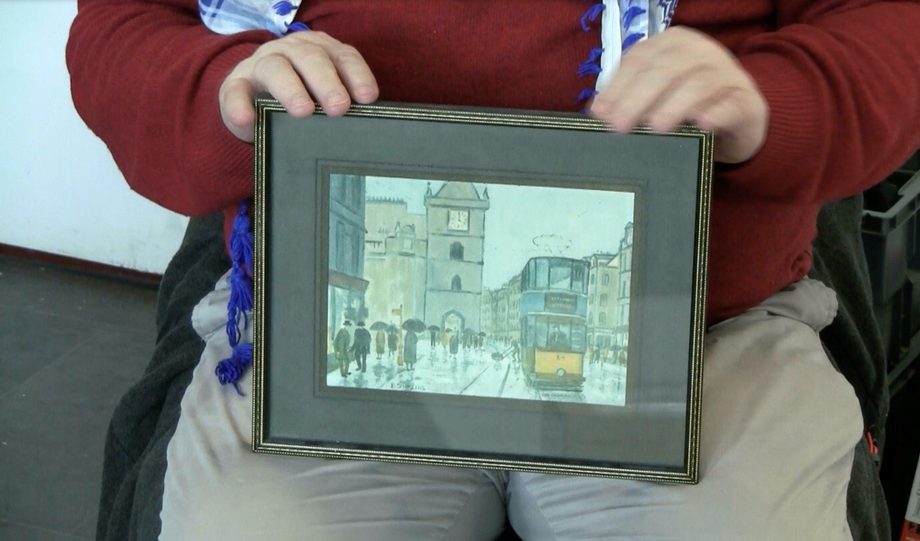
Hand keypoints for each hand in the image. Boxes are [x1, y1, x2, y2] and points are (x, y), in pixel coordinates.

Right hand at [219, 31, 378, 141]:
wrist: (252, 106)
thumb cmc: (298, 101)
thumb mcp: (322, 98)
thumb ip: (340, 103)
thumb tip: (368, 127)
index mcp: (319, 52)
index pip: (343, 56)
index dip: (357, 74)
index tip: (367, 97)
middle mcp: (291, 52)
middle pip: (311, 59)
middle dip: (327, 82)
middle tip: (339, 107)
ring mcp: (260, 65)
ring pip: (276, 69)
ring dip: (291, 89)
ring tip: (303, 111)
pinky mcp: (234, 85)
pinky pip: (235, 92)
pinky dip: (240, 106)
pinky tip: (248, 119)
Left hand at [590, 27, 767, 163]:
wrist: (740, 117)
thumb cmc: (689, 104)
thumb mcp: (657, 93)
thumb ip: (629, 95)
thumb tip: (598, 111)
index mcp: (673, 43)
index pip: (640, 59)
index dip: (618, 85)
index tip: (600, 112)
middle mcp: (700, 51)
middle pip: (666, 70)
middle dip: (638, 98)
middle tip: (619, 126)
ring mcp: (726, 74)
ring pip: (698, 84)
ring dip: (675, 105)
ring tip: (656, 127)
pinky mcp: (747, 101)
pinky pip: (731, 104)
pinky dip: (717, 113)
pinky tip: (702, 124)